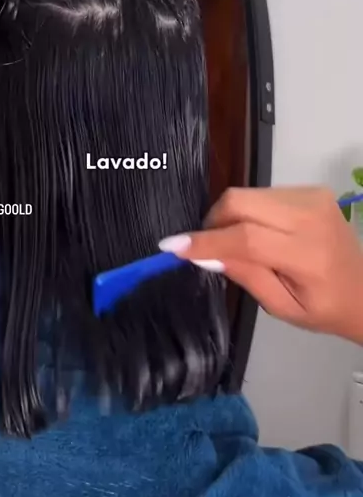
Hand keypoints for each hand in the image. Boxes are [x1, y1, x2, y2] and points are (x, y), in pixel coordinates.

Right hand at [160, 187, 362, 343]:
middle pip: (241, 201)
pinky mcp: (310, 189)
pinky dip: (248, 211)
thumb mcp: (282, 307)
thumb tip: (204, 253)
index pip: (246, 237)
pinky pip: (261, 193)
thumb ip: (245, 276)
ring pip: (247, 194)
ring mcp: (312, 196)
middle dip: (213, 221)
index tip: (173, 245)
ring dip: (231, 217)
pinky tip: (258, 232)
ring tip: (239, 244)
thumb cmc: (324, 307)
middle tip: (207, 245)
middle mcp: (311, 215)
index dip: (206, 239)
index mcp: (307, 254)